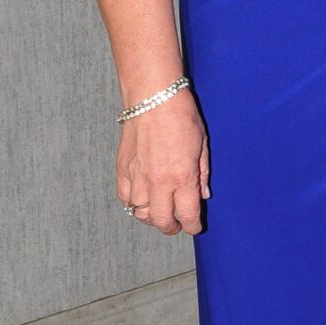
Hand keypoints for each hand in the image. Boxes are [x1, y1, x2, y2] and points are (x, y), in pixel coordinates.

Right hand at [118, 94, 208, 234]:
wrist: (153, 97)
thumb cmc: (181, 115)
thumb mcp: (202, 145)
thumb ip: (202, 174)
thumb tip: (202, 195)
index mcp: (182, 177)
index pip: (187, 215)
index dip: (192, 226)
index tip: (194, 226)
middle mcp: (158, 181)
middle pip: (161, 220)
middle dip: (171, 227)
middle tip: (177, 225)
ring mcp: (138, 176)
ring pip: (140, 212)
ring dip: (151, 216)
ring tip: (159, 211)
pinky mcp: (123, 169)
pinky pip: (124, 197)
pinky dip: (132, 203)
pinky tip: (141, 199)